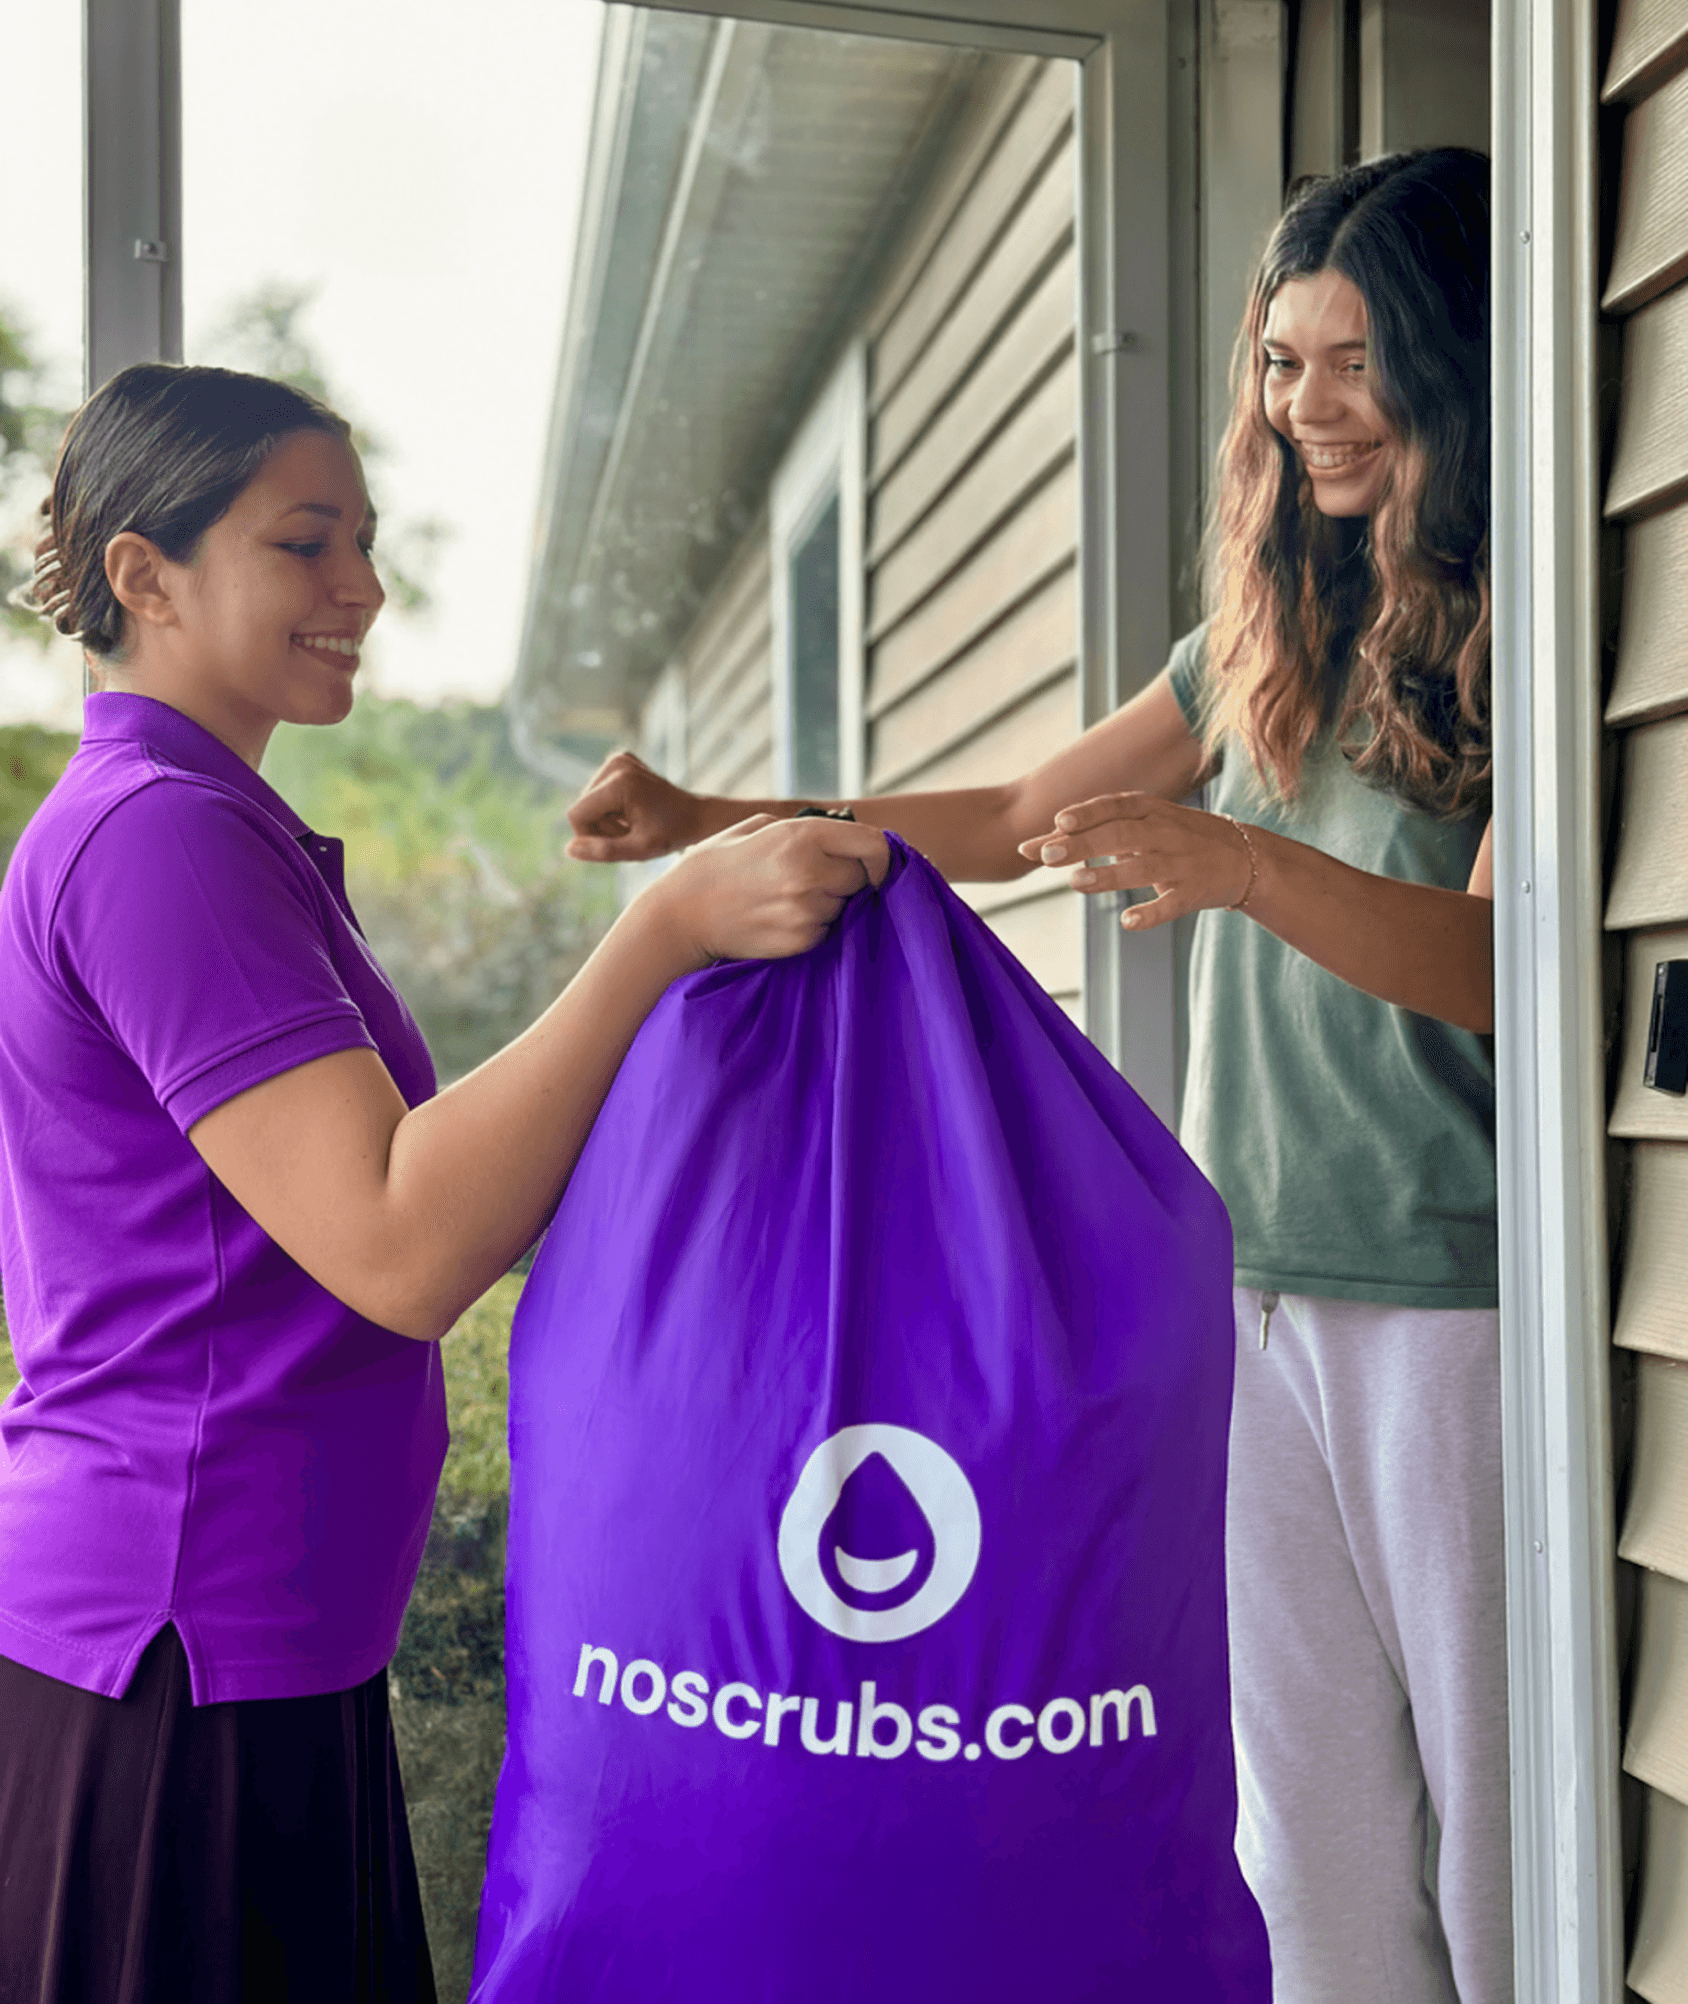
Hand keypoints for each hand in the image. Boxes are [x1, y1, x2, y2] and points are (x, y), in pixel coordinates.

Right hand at [567, 750, 701, 860]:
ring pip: (588, 802)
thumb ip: (604, 851)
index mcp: (619, 782)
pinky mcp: (620, 761)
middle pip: (581, 808)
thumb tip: (569, 849)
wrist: (697, 815)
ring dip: (606, 820)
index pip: (576, 815)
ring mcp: (618, 759)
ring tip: (635, 823)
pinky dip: (612, 808)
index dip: (590, 837)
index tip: (618, 842)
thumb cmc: (673, 834)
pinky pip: (598, 793)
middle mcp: (616, 764)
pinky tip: (633, 811)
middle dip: (601, 828)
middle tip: (632, 833)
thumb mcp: (640, 850)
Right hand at [644, 813, 889, 967]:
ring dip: (827, 903)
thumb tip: (844, 832)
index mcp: (802, 836)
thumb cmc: (716, 866)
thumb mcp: (757, 827)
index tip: (872, 866)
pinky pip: (825, 931)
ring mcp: (807, 910)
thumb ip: (804, 826)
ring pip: (843, 907)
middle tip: (814, 879)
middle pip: (861, 878)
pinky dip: (811, 926)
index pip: (873, 844)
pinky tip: (778, 918)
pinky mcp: (801, 941)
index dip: (880, 856)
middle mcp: (810, 872)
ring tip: (786, 898)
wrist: (681, 915)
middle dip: (847, 879)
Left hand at [1017, 793, 1255, 930]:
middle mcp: (1165, 833)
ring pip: (1142, 868)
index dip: (1088, 813)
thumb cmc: (1178, 837)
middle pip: (1121, 836)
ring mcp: (1180, 863)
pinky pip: (1171, 904)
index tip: (1058, 820)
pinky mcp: (1194, 893)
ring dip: (1108, 875)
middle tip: (1047, 854)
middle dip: (1084, 843)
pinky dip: (1150, 913)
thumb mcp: (1144, 823)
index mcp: (1152, 811)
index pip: (1115, 807)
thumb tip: (1035, 844)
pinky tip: (1127, 921)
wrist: (1246, 857)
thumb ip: (1094, 831)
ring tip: (1074, 882)